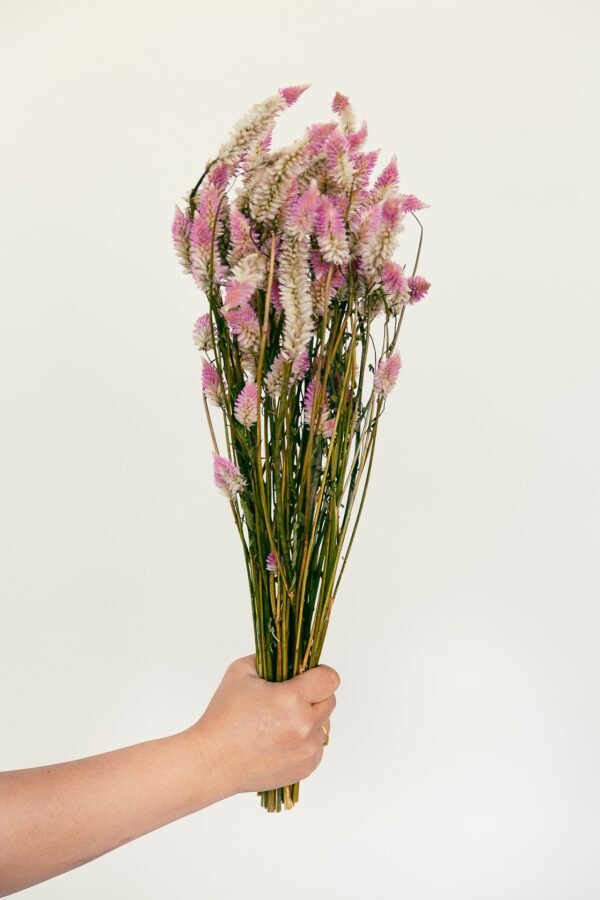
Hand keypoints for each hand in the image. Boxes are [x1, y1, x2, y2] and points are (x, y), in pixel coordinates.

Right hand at [187, 654, 339, 795]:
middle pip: (329, 700)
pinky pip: (317, 745)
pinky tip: (281, 738)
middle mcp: (305, 726)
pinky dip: (305, 740)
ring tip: (281, 721)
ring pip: (324, 724)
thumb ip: (268, 657)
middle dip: (314, 695)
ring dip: (310, 718)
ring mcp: (307, 750)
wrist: (212, 761)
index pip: (329, 678)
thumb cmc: (223, 717)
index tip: (307, 675)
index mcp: (291, 699)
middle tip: (289, 697)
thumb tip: (286, 656)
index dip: (319, 673)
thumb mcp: (240, 671)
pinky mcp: (306, 768)